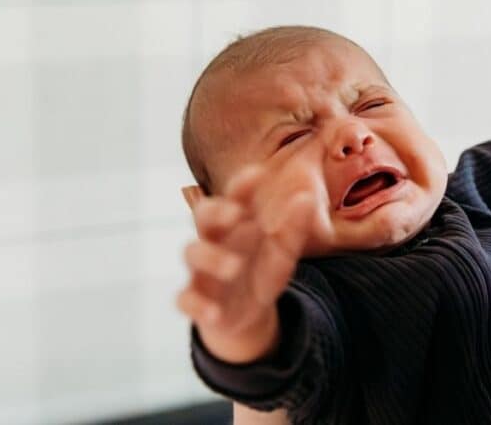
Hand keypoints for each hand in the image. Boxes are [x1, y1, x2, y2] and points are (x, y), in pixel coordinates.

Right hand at [176, 165, 325, 362]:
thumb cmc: (261, 272)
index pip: (234, 197)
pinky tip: (214, 312)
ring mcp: (202, 269)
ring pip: (191, 253)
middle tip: (236, 213)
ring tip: (235, 266)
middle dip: (215, 211)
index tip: (257, 174)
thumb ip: (293, 227)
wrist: (248, 316)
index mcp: (236, 224)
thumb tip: (305, 197)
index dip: (241, 185)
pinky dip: (197, 305)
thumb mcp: (283, 251)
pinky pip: (185, 299)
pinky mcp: (196, 299)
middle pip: (202, 216)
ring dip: (210, 257)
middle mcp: (214, 241)